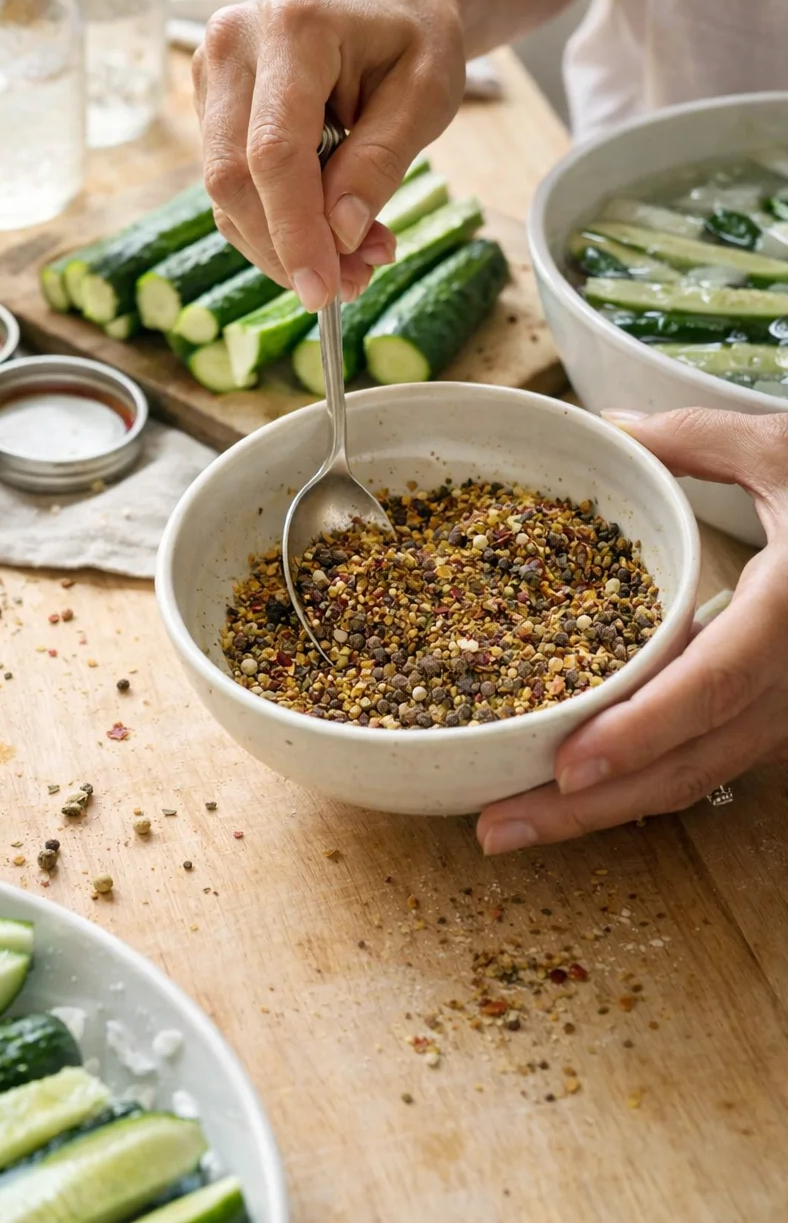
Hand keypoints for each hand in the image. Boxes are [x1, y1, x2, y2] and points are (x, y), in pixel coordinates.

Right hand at [191, 0, 464, 307]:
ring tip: (354, 262)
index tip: (324, 291)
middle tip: (349, 287)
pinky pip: (232, 187)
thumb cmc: (415, 37)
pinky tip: (329, 234)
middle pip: (234, 177)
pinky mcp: (211, 106)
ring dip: (282, 245)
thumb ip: (380, 163)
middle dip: (286, 248)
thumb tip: (341, 235)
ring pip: (225, 192)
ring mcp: (212, 74)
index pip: (275, 150)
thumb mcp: (427, 95)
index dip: (294, 231)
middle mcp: (233, 43)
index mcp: (293, 27)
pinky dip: (276, 227)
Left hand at [477, 406, 787, 854]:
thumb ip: (695, 439)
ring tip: (514, 824)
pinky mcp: (786, 725)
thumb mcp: (786, 451)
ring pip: (697, 779)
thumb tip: (609, 427)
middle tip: (497, 829)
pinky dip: (643, 784)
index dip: (640, 731)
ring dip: (607, 811)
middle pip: (689, 764)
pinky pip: (709, 766)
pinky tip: (576, 796)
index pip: (712, 686)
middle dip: (589, 809)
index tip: (567, 767)